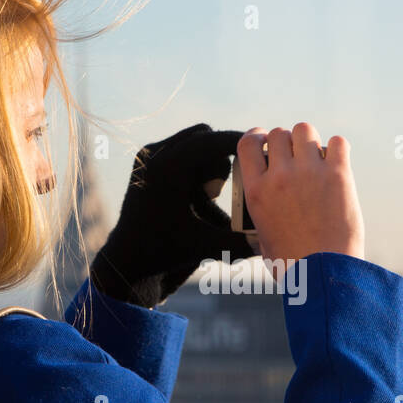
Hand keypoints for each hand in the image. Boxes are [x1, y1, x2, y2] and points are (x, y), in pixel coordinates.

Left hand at [90, 123, 256, 307]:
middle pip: (205, 137)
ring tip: (209, 196)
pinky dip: (197, 169)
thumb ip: (241, 240)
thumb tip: (276, 236)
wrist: (126, 265)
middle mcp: (154, 156)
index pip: (212, 140)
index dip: (241, 143)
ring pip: (194, 144)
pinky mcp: (148, 166)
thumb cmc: (164, 256)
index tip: (264, 149)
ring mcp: (149, 159)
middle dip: (223, 158)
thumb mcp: (205, 246)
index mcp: (166, 169)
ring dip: (209, 165)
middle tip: (232, 185)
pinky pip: (182, 153)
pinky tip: (199, 196)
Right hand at [236, 124, 363, 270]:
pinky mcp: (338, 175)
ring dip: (309, 141)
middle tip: (296, 157)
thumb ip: (261, 213)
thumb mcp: (262, 237)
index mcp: (256, 191)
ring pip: (305, 130)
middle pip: (279, 134)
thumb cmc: (293, 264)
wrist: (325, 274)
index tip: (264, 140)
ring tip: (316, 158)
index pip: (248, 144)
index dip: (257, 136)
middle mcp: (280, 177)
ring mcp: (309, 173)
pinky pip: (337, 142)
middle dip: (286, 142)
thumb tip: (266, 207)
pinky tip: (337, 162)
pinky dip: (337, 149)